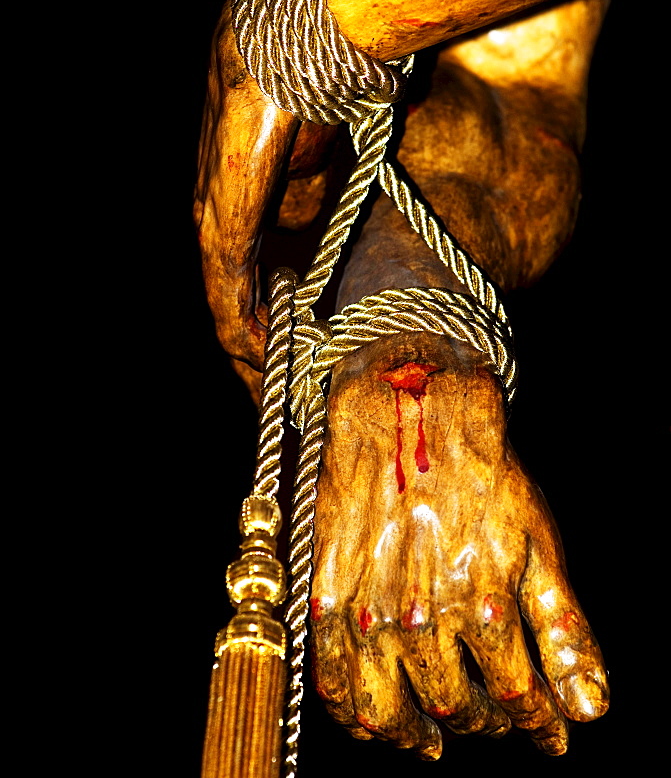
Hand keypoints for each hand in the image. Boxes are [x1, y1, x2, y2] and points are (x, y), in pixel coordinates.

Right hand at [310, 331, 607, 757]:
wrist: (409, 412)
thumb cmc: (482, 475)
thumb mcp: (539, 543)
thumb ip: (563, 630)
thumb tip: (589, 711)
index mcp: (483, 607)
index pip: (516, 701)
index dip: (538, 726)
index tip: (550, 737)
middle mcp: (422, 620)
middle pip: (455, 709)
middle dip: (484, 722)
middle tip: (495, 718)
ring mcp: (368, 611)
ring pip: (390, 712)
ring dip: (416, 736)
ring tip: (432, 740)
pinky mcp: (327, 596)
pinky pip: (333, 682)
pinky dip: (353, 717)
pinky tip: (373, 722)